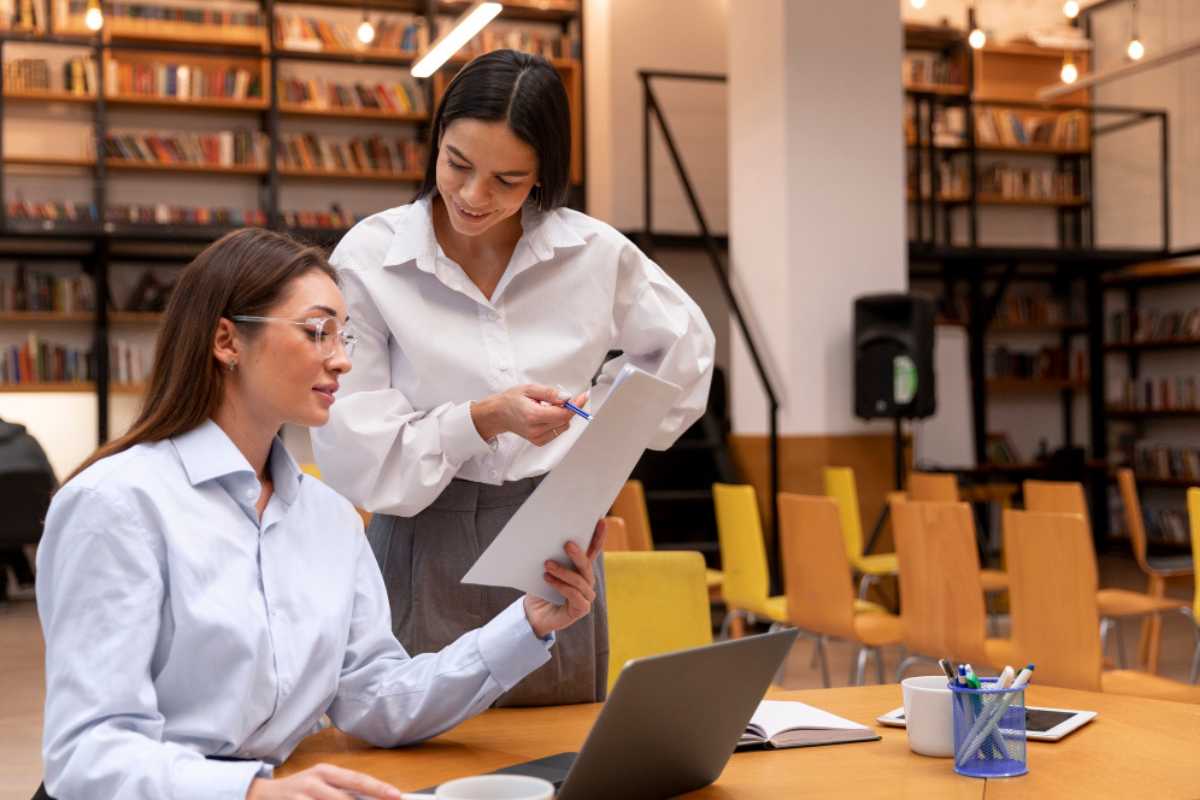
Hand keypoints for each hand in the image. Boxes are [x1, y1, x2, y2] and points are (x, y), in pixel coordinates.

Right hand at [246, 764, 401, 799]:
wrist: (262, 795)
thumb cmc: (299, 790)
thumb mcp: (321, 783)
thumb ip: (343, 791)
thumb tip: (372, 798)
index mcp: (325, 771)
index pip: (357, 779)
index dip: (378, 788)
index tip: (396, 795)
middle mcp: (314, 781)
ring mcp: (301, 797)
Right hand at [470, 384, 585, 444]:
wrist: (498, 414)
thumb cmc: (511, 400)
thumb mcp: (529, 389)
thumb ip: (550, 393)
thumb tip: (567, 397)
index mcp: (533, 416)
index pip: (563, 413)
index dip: (576, 405)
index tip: (584, 396)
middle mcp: (536, 430)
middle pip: (565, 420)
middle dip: (569, 408)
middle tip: (560, 398)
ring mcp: (537, 438)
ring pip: (563, 426)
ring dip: (562, 415)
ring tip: (547, 407)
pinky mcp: (539, 441)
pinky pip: (557, 431)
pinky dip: (557, 422)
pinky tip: (546, 416)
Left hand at [523, 519, 606, 638]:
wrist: (533, 614)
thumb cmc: (540, 589)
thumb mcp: (546, 569)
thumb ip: (552, 557)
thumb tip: (547, 538)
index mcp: (581, 569)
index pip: (593, 550)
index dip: (598, 536)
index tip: (600, 520)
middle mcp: (587, 581)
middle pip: (586, 565)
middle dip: (578, 554)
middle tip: (567, 544)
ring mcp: (586, 596)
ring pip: (579, 580)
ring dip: (563, 571)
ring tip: (547, 564)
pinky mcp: (581, 608)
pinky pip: (574, 595)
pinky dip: (560, 586)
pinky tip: (548, 579)